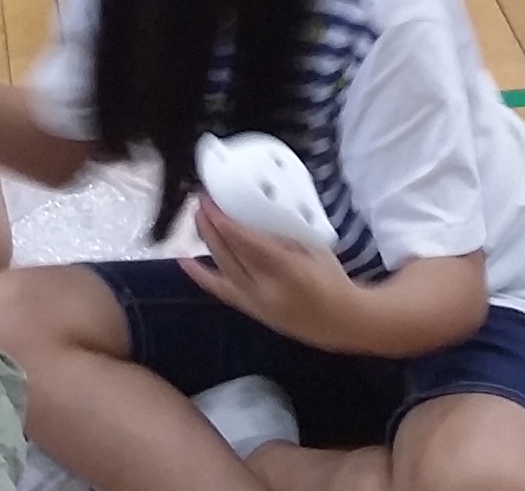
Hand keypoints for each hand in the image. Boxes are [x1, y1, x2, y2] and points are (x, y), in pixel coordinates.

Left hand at [182, 200, 358, 348]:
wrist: (341, 321)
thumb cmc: (332, 279)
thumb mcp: (315, 249)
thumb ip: (285, 235)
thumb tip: (256, 216)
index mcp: (289, 270)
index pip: (250, 245)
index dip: (228, 225)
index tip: (213, 204)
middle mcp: (267, 288)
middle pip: (232, 255)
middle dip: (213, 227)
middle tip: (201, 202)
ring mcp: (256, 302)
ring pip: (223, 269)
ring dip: (208, 242)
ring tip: (197, 218)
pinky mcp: (250, 310)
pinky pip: (220, 290)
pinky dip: (200, 275)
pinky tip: (183, 260)